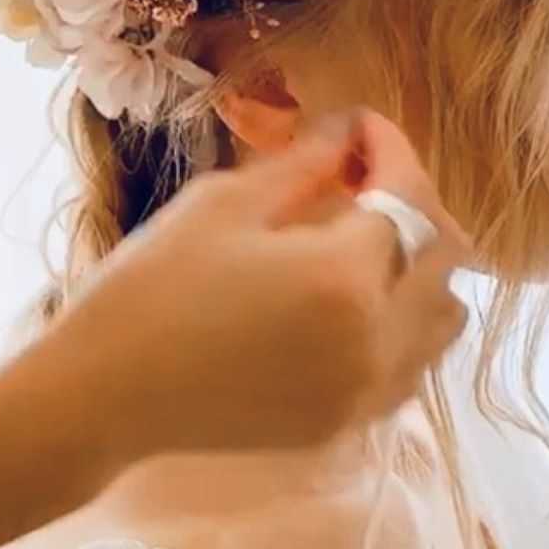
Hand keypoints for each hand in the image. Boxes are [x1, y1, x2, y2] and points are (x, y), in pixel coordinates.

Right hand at [50, 108, 472, 465]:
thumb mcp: (223, 204)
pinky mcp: (345, 423)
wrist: (103, 395)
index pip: (405, 195)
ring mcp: (365, 391)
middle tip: (365, 177)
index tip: (362, 125)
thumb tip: (349, 133)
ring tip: (367, 240)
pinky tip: (355, 302)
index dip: (390, 146)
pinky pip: (412, 365)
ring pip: (444, 317)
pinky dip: (405, 322)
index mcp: (344, 275)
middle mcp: (376, 339)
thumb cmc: (151, 285)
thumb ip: (304, 164)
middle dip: (415, 201)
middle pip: (446, 255)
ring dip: (422, 267)